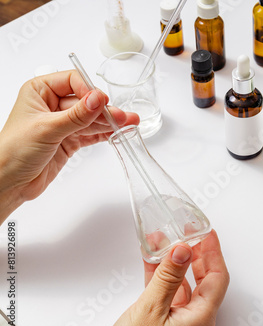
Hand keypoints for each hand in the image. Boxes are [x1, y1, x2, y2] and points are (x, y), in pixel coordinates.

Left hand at [0, 70, 138, 220]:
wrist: (9, 182)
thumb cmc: (13, 151)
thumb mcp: (47, 128)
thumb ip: (77, 115)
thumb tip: (97, 99)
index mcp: (39, 92)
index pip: (72, 81)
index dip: (89, 91)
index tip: (102, 102)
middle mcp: (51, 105)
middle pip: (86, 101)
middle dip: (104, 110)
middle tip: (121, 116)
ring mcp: (61, 123)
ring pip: (91, 118)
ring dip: (109, 122)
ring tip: (127, 123)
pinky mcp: (69, 140)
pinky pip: (91, 133)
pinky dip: (104, 134)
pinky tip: (117, 133)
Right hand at [111, 230, 229, 325]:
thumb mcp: (151, 309)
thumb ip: (168, 277)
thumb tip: (183, 250)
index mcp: (201, 317)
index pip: (218, 276)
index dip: (214, 251)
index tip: (208, 232)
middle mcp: (195, 320)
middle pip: (203, 278)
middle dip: (196, 253)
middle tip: (189, 232)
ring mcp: (180, 322)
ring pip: (183, 284)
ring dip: (174, 262)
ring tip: (166, 240)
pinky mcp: (163, 324)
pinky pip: (167, 293)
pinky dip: (160, 275)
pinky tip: (152, 261)